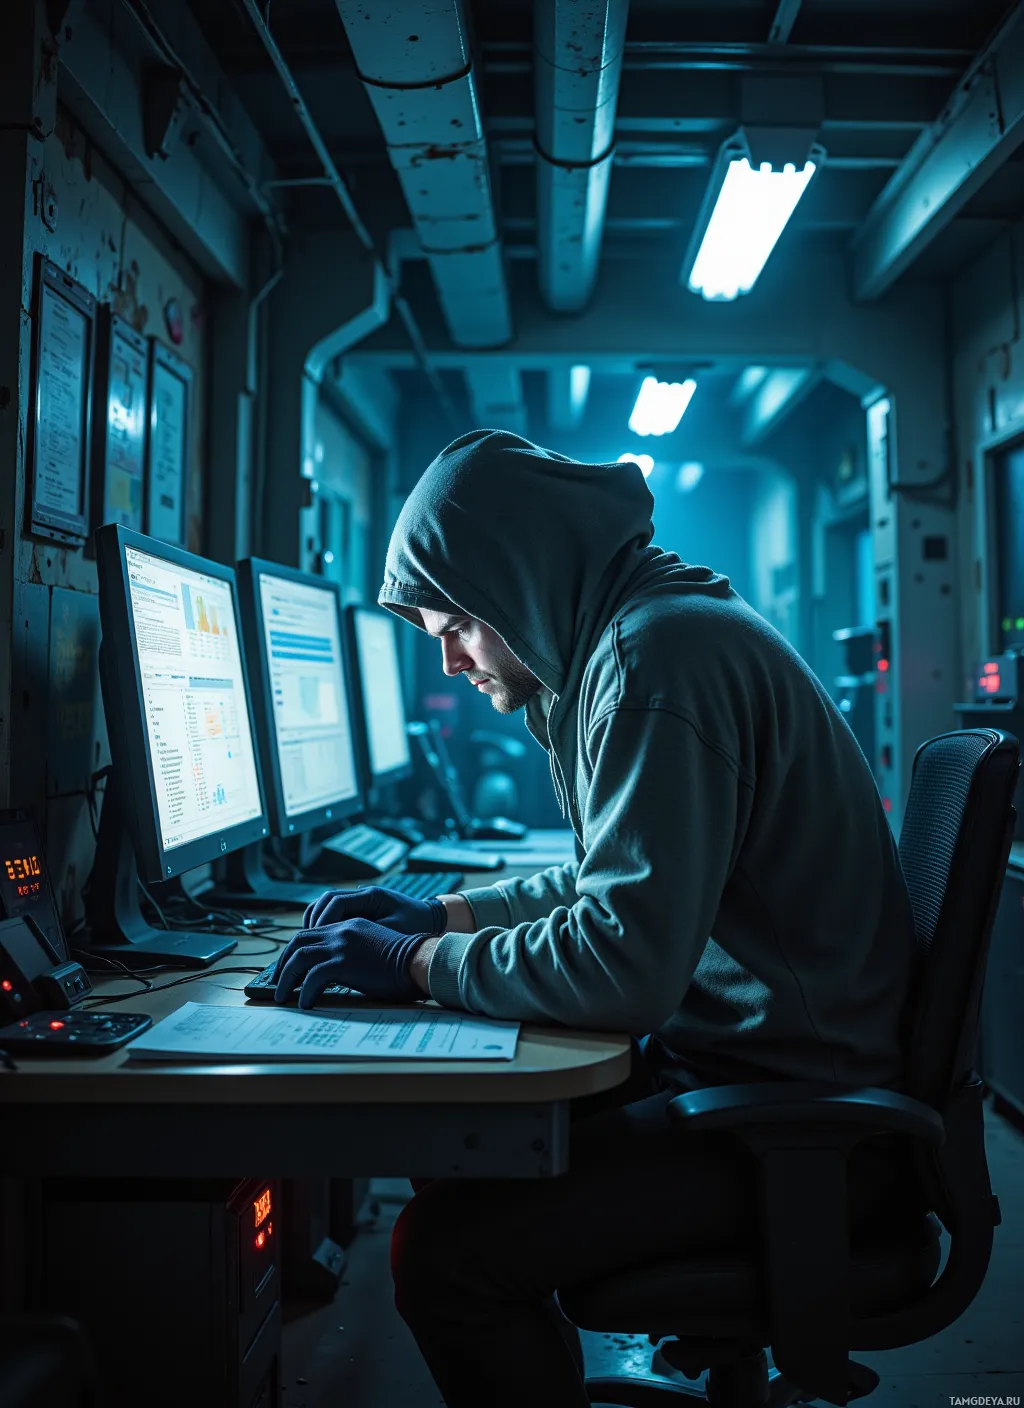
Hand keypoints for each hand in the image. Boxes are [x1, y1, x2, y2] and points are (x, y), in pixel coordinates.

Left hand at [274, 918, 426, 1008]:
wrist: (421, 961)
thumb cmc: (404, 962)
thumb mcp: (374, 948)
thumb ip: (353, 952)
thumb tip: (334, 973)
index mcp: (349, 926)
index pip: (310, 933)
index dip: (294, 951)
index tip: (287, 968)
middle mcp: (342, 931)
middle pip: (298, 942)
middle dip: (283, 963)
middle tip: (278, 983)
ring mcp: (342, 945)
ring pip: (299, 958)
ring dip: (286, 978)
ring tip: (282, 997)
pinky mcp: (344, 962)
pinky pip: (313, 977)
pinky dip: (305, 992)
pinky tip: (305, 1004)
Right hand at [301, 885, 445, 935]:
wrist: (433, 919)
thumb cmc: (417, 927)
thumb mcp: (396, 933)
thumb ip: (370, 937)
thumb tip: (344, 950)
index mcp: (371, 896)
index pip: (336, 902)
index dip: (322, 920)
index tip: (316, 939)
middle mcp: (362, 894)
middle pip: (325, 901)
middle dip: (313, 922)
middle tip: (306, 944)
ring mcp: (359, 900)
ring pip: (326, 905)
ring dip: (315, 923)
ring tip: (308, 945)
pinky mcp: (359, 910)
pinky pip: (334, 914)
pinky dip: (324, 926)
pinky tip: (320, 944)